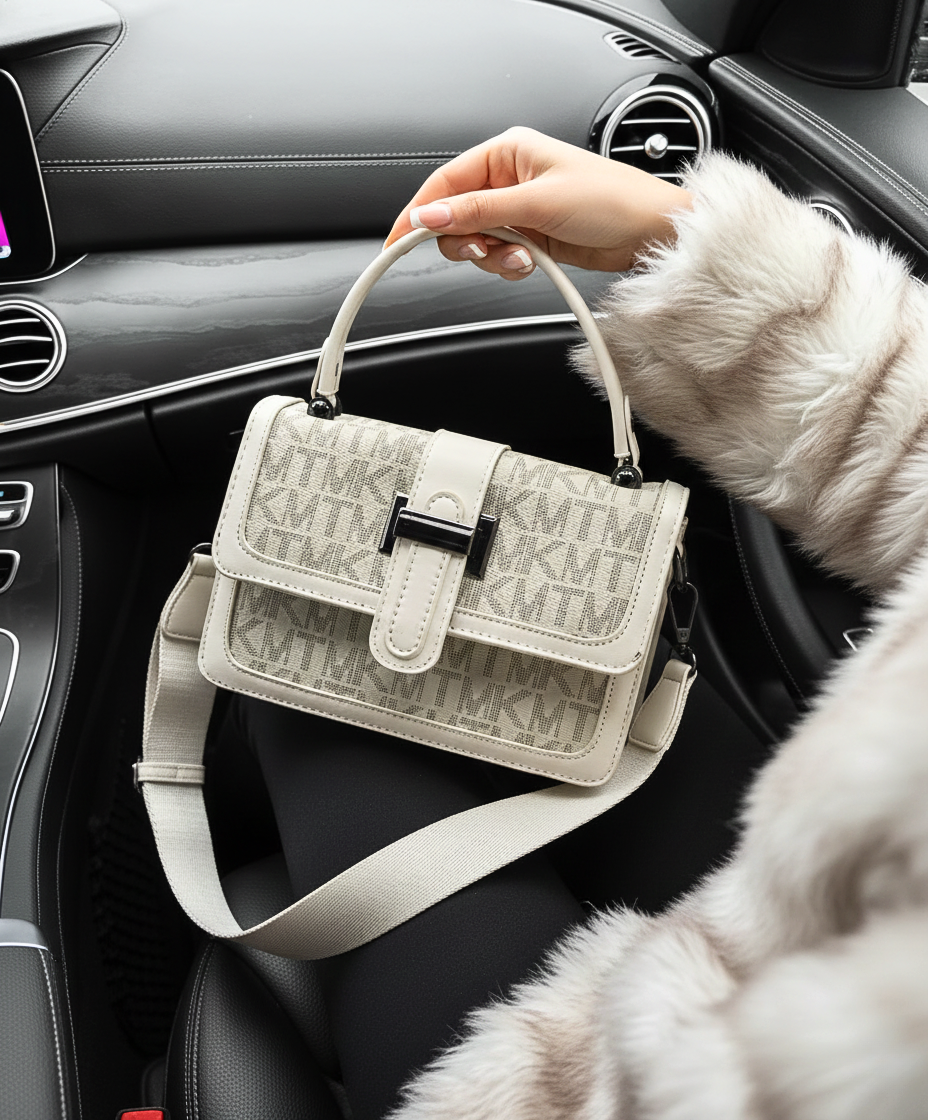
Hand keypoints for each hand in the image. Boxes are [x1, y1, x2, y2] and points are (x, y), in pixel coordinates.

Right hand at [384, 126, 692, 279]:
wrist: (648, 232)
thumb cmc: (610, 200)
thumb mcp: (536, 204)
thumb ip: (478, 211)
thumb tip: (430, 217)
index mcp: (507, 153)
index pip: (445, 183)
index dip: (419, 213)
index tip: (398, 240)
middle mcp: (508, 179)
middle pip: (455, 216)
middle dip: (464, 240)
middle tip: (481, 251)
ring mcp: (518, 211)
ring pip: (475, 241)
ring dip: (491, 258)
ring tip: (520, 259)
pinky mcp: (530, 238)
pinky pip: (497, 256)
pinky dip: (506, 266)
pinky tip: (529, 264)